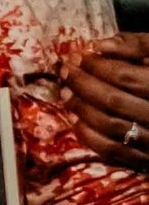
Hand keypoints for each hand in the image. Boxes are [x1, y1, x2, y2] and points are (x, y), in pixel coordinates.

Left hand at [71, 34, 148, 170]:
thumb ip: (140, 46)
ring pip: (112, 125)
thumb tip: (101, 46)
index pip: (127, 76)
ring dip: (81, 108)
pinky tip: (75, 120)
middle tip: (65, 71)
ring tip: (65, 93)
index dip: (98, 66)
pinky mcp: (148, 159)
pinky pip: (114, 150)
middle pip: (115, 100)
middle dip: (84, 84)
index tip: (77, 56)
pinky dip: (89, 136)